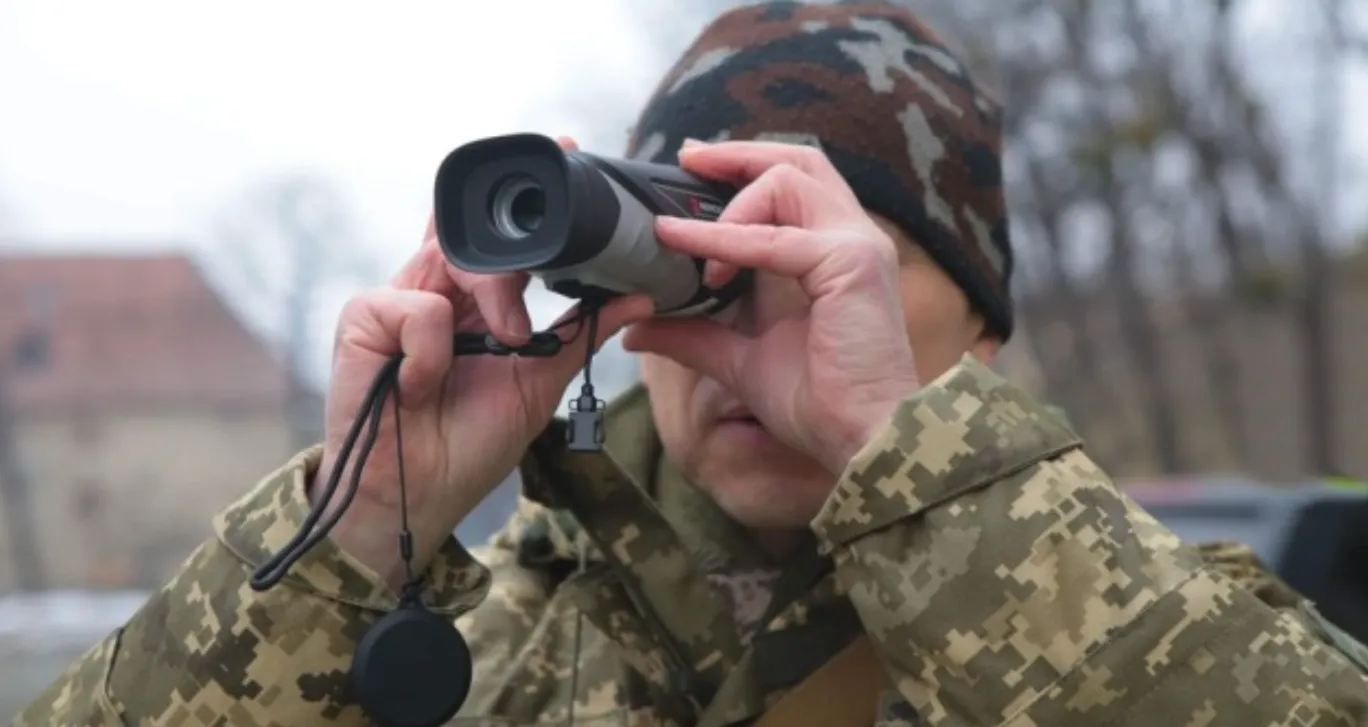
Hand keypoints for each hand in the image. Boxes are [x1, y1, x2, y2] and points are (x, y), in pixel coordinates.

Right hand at [317, 138, 653, 585]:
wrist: (420, 495)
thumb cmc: (468, 442)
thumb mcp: (540, 381)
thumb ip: (581, 332)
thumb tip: (639, 296)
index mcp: (470, 299)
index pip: (493, 229)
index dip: (525, 192)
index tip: (573, 148)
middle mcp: (432, 289)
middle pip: (477, 235)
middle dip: (512, 269)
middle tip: (514, 332)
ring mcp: (394, 300)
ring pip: (452, 260)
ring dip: (486, 311)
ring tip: (480, 360)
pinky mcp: (362, 318)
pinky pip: (418, 308)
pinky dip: (431, 354)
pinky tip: (421, 387)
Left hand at [622, 140, 920, 474]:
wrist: (862, 440)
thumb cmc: (819, 403)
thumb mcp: (740, 359)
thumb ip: (693, 336)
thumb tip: (636, 328)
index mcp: (836, 252)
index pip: (795, 184)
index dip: (743, 168)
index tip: (690, 168)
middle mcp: (854, 237)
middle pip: (800, 161)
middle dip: (738, 154)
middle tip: (686, 158)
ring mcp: (857, 245)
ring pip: (789, 180)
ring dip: (730, 203)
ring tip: (687, 242)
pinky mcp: (850, 263)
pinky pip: (774, 237)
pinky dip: (722, 237)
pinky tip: (683, 242)